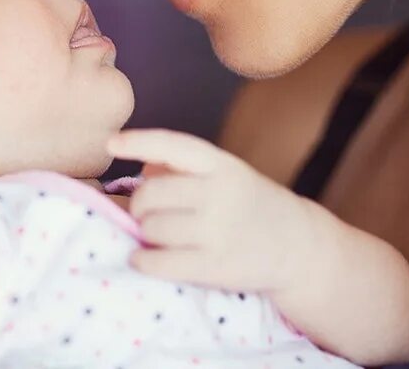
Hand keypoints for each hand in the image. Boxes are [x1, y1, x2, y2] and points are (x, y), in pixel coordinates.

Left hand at [108, 128, 320, 293]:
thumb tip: (142, 168)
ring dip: (144, 235)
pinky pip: (159, 262)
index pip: (173, 145)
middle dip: (139, 206)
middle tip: (145, 214)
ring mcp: (219, 230)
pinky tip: (142, 258)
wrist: (297, 246)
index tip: (111, 142)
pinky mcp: (216, 265)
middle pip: (150, 194)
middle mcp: (220, 192)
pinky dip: (142, 260)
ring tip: (155, 237)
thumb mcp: (225, 174)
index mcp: (221, 164)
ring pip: (151, 229)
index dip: (139, 142)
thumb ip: (183, 167)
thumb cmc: (249, 205)